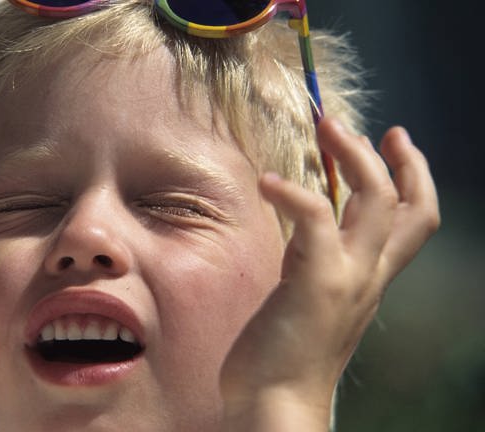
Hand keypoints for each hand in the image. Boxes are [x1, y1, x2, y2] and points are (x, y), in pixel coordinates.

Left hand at [220, 118, 439, 429]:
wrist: (276, 404)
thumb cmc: (283, 356)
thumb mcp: (309, 298)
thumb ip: (315, 262)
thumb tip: (305, 229)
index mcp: (368, 279)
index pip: (412, 221)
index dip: (411, 176)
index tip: (393, 140)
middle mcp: (368, 277)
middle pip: (405, 205)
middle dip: (388, 157)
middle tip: (346, 123)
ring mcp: (347, 280)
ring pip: (375, 202)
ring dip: (352, 156)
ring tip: (323, 126)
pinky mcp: (316, 284)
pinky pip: (316, 221)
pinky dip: (294, 193)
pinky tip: (267, 182)